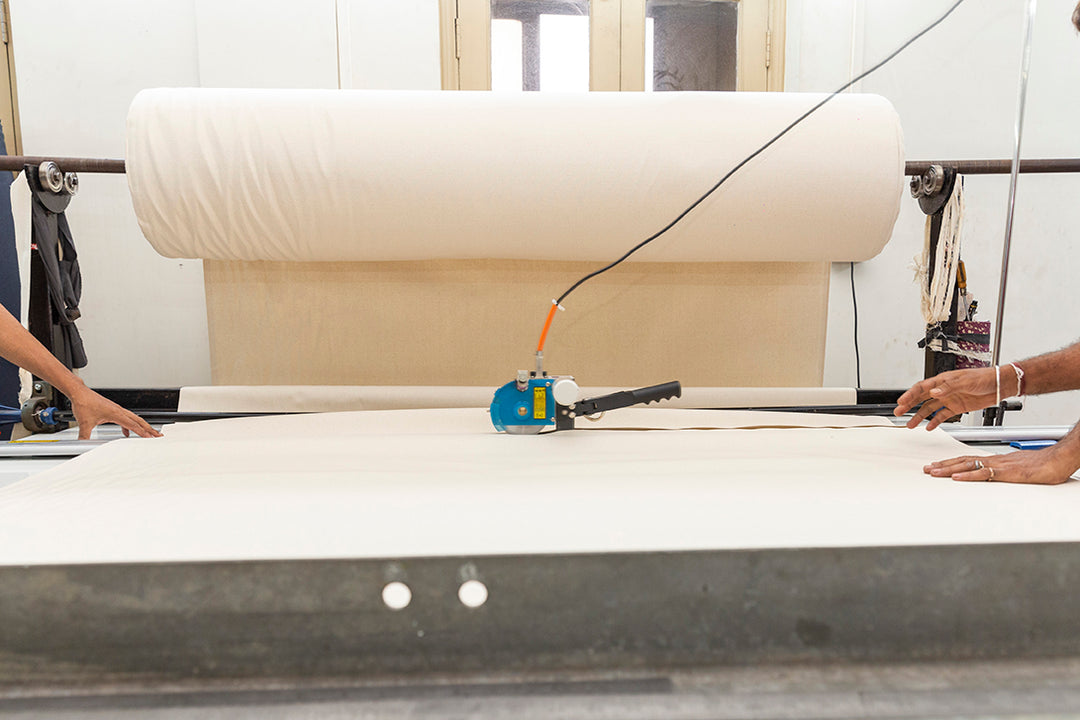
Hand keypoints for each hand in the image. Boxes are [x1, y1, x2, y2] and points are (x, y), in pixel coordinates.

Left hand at [68, 385, 161, 439]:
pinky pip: (125, 419)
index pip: (132, 425)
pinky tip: (125, 432)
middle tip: (157, 434)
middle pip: (138, 420)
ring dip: (141, 426)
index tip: (150, 437)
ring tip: (147, 433)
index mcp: (116, 413)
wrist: (79, 393)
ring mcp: (116, 409)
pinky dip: (128, 426)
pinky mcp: (112, 410)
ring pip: (133, 419)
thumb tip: (83, 444)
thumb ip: (85, 436)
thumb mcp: (84, 423)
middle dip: (149, 428)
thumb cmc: (84, 403)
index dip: (142, 432)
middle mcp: (118, 410)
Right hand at [894, 367, 999, 429]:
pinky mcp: (958, 407)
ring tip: (910, 424)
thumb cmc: (984, 378)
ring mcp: (950, 399)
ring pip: (930, 408)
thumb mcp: (965, 381)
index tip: (901, 402)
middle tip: (899, 412)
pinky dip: (935, 421)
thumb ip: (948, 387)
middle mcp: (943, 390)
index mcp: (943, 380)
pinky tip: (929, 427)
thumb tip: (933, 391)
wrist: (999, 385)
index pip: (922, 388)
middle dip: (909, 405)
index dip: (910, 395)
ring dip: (920, 416)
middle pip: (921, 398)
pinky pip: (943, 415)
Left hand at [924, 449, 1072, 484]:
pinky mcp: (1007, 473)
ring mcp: (1000, 466)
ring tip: (934, 471)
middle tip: (927, 469)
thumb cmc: (1042, 465)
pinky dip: (969, 475)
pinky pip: (984, 473)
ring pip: (968, 465)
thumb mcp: (1017, 470)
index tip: (935, 466)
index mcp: (996, 460)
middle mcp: (994, 460)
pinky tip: (957, 477)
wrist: (1058, 459)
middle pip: (962, 461)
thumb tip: (992, 476)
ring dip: (949, 469)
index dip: (950, 463)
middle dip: (942, 465)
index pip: (967, 460)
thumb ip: (1003, 472)